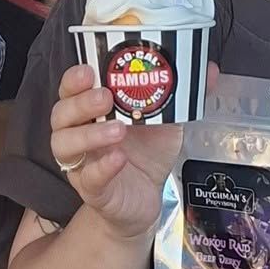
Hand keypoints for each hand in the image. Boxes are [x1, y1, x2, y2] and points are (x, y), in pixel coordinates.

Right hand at [48, 59, 185, 241]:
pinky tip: (118, 159)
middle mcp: (79, 134)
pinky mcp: (93, 191)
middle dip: (80, 103)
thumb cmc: (147, 154)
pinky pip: (89, 178)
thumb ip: (181, 95)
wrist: (148, 199)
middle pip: (61, 114)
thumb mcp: (167, 121)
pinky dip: (102, 167)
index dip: (74, 78)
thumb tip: (208, 69)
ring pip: (64, 146)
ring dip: (89, 135)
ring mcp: (83, 164)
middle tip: (105, 97)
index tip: (89, 69)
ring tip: (118, 130)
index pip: (70, 89)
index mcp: (92, 112)